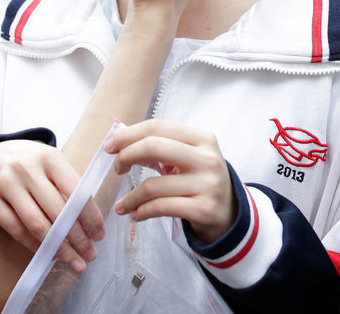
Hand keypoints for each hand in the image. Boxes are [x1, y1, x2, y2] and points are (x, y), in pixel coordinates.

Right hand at [0, 140, 104, 273]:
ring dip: (58, 248)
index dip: (90, 217)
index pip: (75, 192)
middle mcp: (25, 167)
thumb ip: (69, 187)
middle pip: (57, 211)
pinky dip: (34, 245)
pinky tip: (47, 253)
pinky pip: (16, 230)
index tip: (99, 235)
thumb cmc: (31, 164)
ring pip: (36, 225)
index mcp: (49, 156)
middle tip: (89, 255)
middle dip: (77, 238)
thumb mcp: (52, 164)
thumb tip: (91, 224)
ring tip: (73, 261)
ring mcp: (4, 182)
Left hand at [106, 120, 236, 244]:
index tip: (110, 146)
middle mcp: (207, 158)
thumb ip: (160, 145)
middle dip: (127, 156)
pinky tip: (136, 213)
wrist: (229, 213)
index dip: (129, 135)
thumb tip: (120, 137)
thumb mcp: (187, 157)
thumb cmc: (199, 180)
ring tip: (123, 205)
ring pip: (154, 185)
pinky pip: (161, 207)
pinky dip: (142, 211)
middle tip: (117, 169)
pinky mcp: (204, 209)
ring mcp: (208, 184)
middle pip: (154, 147)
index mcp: (202, 138)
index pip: (157, 127)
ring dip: (131, 197)